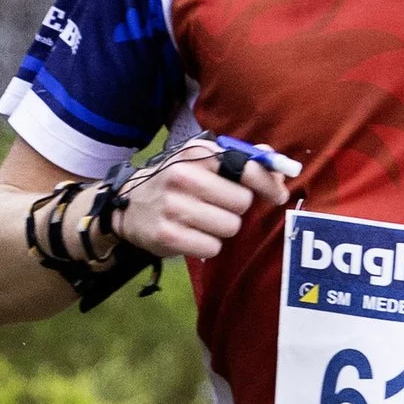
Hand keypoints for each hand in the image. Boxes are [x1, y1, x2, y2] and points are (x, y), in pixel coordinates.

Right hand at [112, 140, 299, 264]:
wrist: (127, 206)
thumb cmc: (174, 183)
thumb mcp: (199, 162)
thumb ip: (239, 160)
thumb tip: (276, 163)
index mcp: (195, 154)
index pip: (245, 168)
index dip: (267, 184)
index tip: (277, 195)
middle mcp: (182, 176)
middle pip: (241, 202)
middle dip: (235, 209)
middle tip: (216, 207)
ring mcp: (173, 207)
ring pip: (229, 227)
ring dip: (221, 229)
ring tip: (201, 222)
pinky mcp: (167, 235)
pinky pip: (212, 248)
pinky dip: (207, 246)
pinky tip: (191, 236)